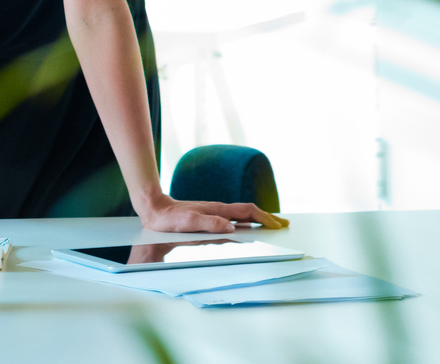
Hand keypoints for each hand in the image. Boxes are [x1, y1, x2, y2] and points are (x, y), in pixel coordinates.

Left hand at [136, 196, 286, 233]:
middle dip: (268, 218)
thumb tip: (231, 227)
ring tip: (272, 227)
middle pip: (249, 212)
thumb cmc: (170, 219)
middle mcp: (219, 210)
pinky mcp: (209, 219)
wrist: (155, 210)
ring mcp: (215, 214)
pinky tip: (248, 230)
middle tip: (284, 225)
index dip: (265, 218)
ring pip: (243, 217)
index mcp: (218, 210)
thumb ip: (209, 224)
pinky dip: (246, 224)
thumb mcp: (189, 223)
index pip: (248, 212)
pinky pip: (234, 221)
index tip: (278, 224)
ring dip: (259, 221)